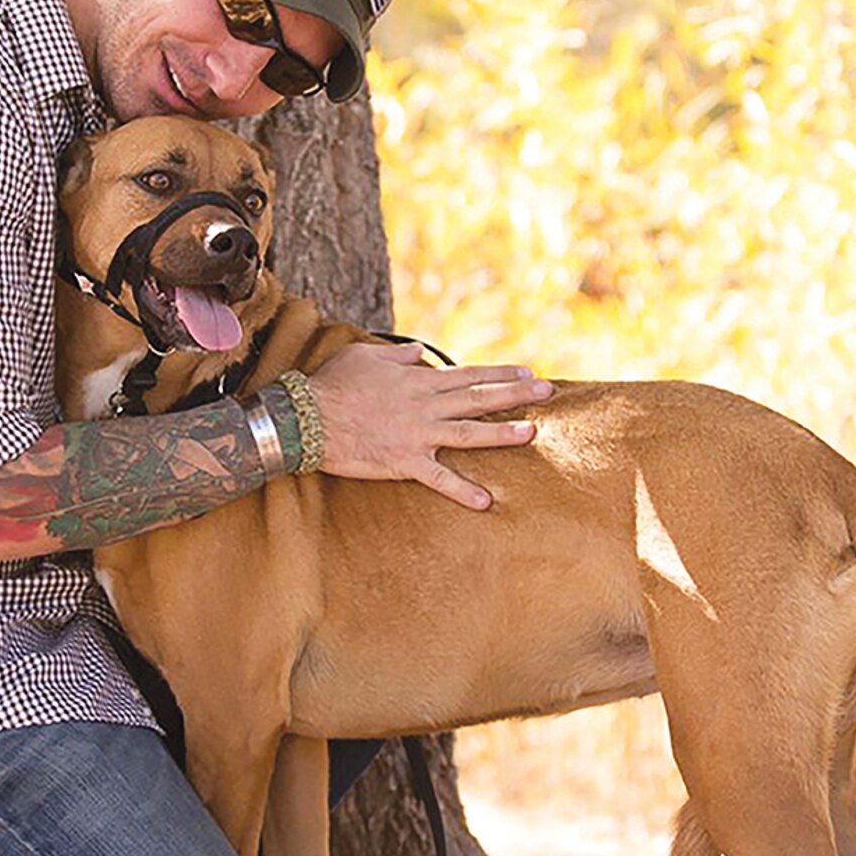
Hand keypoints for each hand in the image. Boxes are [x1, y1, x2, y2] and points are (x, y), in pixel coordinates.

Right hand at [309, 341, 552, 509]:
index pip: (468, 375)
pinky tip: (486, 501)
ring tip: (531, 434)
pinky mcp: (404, 462)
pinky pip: (438, 478)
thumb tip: (421, 354)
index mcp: (418, 381)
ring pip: (468, 433)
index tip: (526, 372)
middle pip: (478, 398)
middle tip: (547, 391)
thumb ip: (399, 356)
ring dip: (501, 434)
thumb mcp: (365, 356)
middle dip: (515, 394)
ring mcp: (417, 435)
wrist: (307, 418)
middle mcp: (425, 405)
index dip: (499, 374)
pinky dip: (462, 490)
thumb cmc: (332, 384)